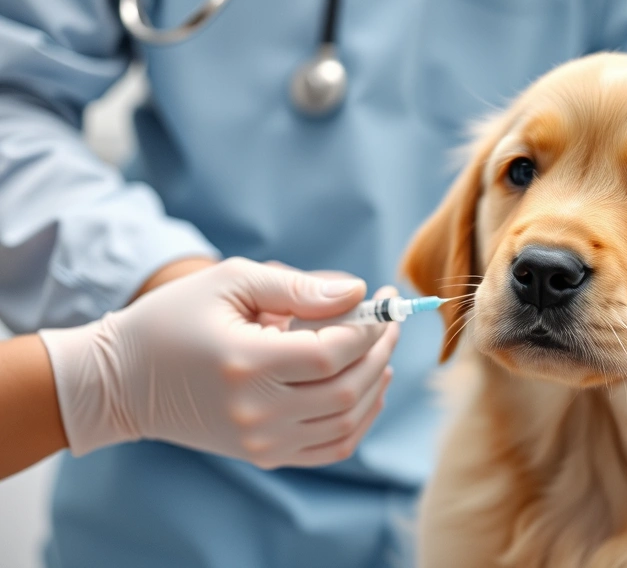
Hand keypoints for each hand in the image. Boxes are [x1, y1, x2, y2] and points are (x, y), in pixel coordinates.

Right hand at [39, 257, 398, 468]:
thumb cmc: (174, 319)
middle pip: (348, 387)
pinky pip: (332, 447)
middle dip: (381, 349)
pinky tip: (369, 389)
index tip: (384, 298)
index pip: (333, 351)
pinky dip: (360, 419)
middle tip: (390, 321)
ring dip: (377, 382)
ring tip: (382, 350)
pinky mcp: (263, 456)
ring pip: (348, 421)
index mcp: (247, 364)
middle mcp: (257, 412)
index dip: (368, 326)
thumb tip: (358, 291)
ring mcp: (261, 441)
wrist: (122, 381)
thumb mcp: (229, 282)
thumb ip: (296, 286)